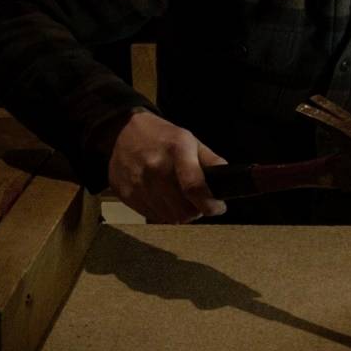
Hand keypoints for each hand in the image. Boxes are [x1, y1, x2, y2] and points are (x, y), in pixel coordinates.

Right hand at [106, 109, 227, 222]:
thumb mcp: (190, 140)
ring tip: (180, 199)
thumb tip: (229, 181)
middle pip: (183, 211)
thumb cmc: (162, 136)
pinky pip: (152, 216)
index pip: (194, 187)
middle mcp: (155, 168)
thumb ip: (211, 160)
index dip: (210, 205)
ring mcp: (138, 183)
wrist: (121, 132)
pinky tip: (163, 198)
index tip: (218, 207)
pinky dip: (163, 212)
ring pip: (169, 218)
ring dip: (180, 214)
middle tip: (198, 201)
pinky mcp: (126, 195)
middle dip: (196, 211)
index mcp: (176, 150)